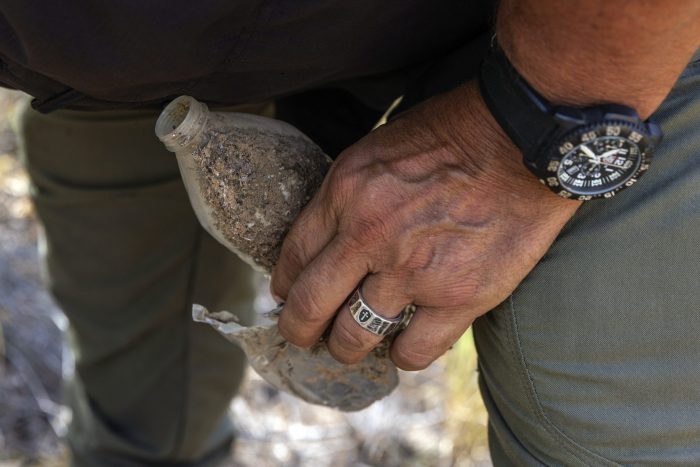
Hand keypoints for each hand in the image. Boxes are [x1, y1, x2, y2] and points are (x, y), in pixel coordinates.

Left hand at [270, 81, 580, 369]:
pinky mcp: (458, 296)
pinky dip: (401, 355)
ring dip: (345, 347)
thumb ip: (348, 194)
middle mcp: (370, 236)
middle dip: (298, 329)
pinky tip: (401, 347)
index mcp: (345, 193)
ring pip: (354, 336)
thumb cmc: (453, 133)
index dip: (284, 285)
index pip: (294, 256)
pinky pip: (413, 350)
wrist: (522, 138)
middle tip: (301, 337)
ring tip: (350, 347)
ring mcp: (413, 271)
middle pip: (310, 306)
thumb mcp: (379, 148)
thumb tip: (330, 237)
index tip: (286, 296)